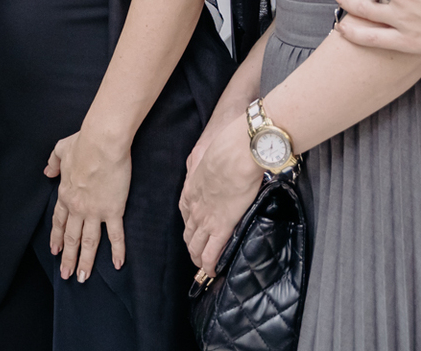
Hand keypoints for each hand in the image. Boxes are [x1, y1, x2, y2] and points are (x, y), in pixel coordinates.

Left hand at [44, 128, 130, 280]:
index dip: (56, 237)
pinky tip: (117, 264)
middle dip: (68, 257)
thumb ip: (53, 162)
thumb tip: (47, 171)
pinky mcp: (113, 210)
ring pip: (89, 242)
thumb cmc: (83, 142)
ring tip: (83, 278)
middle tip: (66, 274)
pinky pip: (115, 235)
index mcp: (65, 193)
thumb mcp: (61, 149)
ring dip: (86, 261)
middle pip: (71, 237)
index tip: (54, 250)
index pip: (59, 221)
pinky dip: (117, 251)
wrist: (101, 142)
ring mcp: (94, 211)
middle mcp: (77, 207)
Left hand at [179, 110, 262, 275]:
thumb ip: (205, 163)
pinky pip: (211, 253)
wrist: (234, 154)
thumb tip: (209, 160)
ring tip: (203, 268)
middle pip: (188, 232)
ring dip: (198, 258)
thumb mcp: (207, 155)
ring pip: (196, 245)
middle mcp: (194, 206)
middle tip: (196, 256)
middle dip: (191, 245)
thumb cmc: (225, 149)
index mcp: (191, 189)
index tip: (194, 231)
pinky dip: (209, 265)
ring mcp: (205, 218)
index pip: (185, 213)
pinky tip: (212, 272)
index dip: (189, 225)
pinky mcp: (220, 227)